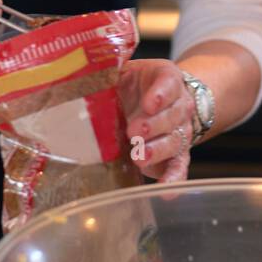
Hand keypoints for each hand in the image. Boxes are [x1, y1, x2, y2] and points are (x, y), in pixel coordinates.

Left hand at [119, 58, 194, 184]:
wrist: (158, 100)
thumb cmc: (135, 85)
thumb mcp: (124, 72)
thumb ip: (109, 72)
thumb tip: (80, 76)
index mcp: (166, 79)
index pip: (168, 82)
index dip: (160, 94)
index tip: (148, 104)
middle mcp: (180, 104)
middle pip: (173, 114)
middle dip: (154, 125)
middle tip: (134, 132)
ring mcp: (181, 130)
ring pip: (175, 140)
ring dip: (158, 150)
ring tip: (139, 157)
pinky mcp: (178, 154)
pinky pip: (180, 165)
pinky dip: (174, 177)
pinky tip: (165, 189)